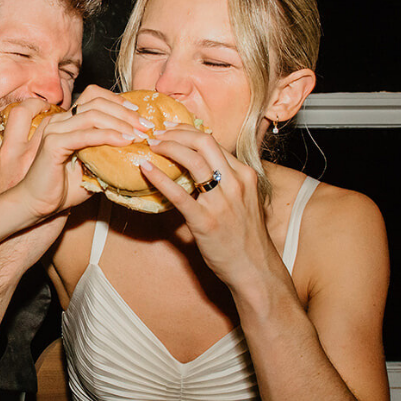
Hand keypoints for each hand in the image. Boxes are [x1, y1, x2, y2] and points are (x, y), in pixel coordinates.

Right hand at [0, 88, 147, 221]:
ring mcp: (55, 130)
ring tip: (139, 134)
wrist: (37, 205)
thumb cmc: (63, 189)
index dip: (118, 101)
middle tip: (146, 126)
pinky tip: (125, 141)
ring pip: (93, 114)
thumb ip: (106, 153)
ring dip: (121, 122)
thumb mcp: (91, 167)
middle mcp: (59, 120)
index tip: (139, 115)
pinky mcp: (53, 144)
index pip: (94, 96)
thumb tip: (134, 148)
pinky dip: (108, 136)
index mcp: (67, 121)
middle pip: (96, 101)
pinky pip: (86, 134)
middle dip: (125, 111)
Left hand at [139, 125, 282, 286]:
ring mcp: (221, 201)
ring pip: (193, 161)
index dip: (188, 132)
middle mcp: (235, 183)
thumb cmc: (246, 238)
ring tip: (151, 146)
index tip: (171, 130)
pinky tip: (146, 169)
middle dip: (176, 133)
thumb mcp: (243, 201)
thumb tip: (200, 170)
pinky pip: (179, 194)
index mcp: (244, 175)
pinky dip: (160, 178)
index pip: (213, 142)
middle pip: (203, 142)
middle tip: (157, 134)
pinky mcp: (206, 221)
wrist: (255, 269)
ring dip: (168, 148)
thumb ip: (226, 183)